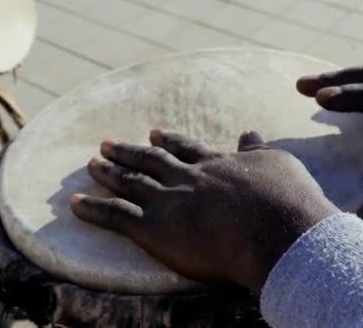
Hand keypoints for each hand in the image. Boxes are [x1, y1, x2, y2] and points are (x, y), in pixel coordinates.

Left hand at [70, 130, 336, 291]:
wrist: (279, 230)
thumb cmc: (287, 200)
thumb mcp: (277, 163)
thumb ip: (258, 149)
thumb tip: (249, 132)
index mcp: (217, 164)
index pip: (186, 149)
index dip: (168, 141)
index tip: (153, 132)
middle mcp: (188, 178)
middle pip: (151, 160)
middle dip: (129, 151)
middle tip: (108, 144)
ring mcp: (169, 201)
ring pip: (130, 182)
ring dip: (108, 172)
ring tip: (91, 163)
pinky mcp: (155, 229)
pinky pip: (116, 216)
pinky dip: (93, 208)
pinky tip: (75, 202)